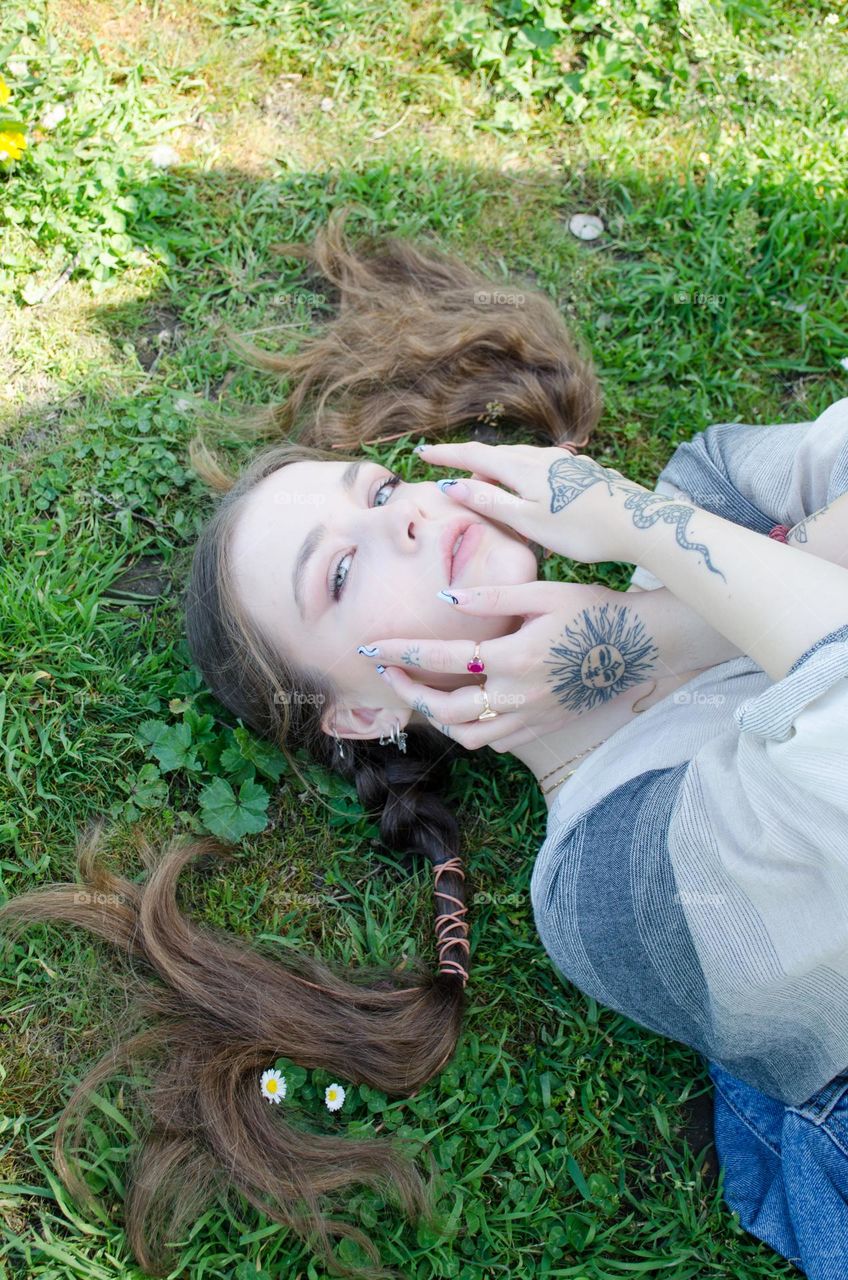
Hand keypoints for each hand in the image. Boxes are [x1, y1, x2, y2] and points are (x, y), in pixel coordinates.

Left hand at [357, 580, 659, 751]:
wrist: (642, 644)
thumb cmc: (593, 610)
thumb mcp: (544, 592)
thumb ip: (492, 597)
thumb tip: (444, 600)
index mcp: (515, 657)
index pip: (443, 659)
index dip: (401, 654)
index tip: (371, 648)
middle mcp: (520, 695)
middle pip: (446, 710)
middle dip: (409, 692)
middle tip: (390, 671)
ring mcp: (532, 718)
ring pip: (468, 736)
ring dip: (437, 718)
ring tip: (421, 693)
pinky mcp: (543, 727)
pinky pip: (495, 742)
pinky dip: (470, 729)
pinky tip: (464, 706)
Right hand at [415, 440, 647, 564]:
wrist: (639, 524)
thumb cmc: (582, 530)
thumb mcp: (529, 522)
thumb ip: (490, 503)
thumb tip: (451, 485)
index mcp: (525, 468)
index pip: (475, 457)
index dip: (446, 455)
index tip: (421, 453)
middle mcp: (544, 458)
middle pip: (498, 455)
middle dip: (470, 462)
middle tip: (448, 469)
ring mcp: (567, 463)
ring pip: (522, 460)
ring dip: (498, 469)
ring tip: (487, 484)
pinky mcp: (584, 473)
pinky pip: (543, 469)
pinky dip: (524, 476)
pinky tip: (532, 490)